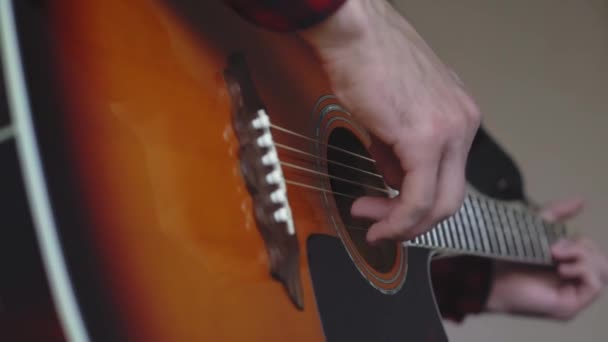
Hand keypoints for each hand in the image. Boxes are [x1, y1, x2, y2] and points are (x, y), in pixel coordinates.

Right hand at [299, 0, 480, 242]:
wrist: (353, 33)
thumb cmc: (365, 61)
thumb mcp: (391, 115)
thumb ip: (398, 153)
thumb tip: (395, 182)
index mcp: (459, 116)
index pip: (449, 177)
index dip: (416, 205)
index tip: (385, 212)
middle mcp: (464, 124)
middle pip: (452, 198)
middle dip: (413, 223)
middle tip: (379, 225)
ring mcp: (451, 131)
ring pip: (440, 204)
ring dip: (402, 223)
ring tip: (369, 218)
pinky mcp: (426, 138)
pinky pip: (418, 197)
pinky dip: (398, 220)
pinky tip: (378, 223)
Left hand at [486, 198, 607, 319]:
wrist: (488, 276)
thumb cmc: (507, 256)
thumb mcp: (535, 228)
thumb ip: (557, 214)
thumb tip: (581, 201)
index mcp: (567, 265)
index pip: (594, 252)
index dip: (582, 242)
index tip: (556, 240)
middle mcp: (573, 282)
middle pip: (602, 260)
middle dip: (582, 248)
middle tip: (554, 248)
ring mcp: (572, 296)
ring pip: (602, 271)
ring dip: (582, 256)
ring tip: (555, 256)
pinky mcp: (570, 306)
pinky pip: (595, 285)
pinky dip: (582, 270)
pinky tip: (561, 268)